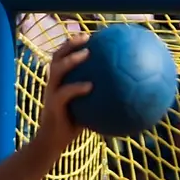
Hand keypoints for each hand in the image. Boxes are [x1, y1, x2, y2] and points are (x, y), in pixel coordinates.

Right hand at [32, 39, 93, 153]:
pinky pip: (64, 93)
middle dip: (70, 44)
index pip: (64, 57)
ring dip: (71, 60)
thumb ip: (101, 99)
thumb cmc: (74, 126)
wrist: (53, 143)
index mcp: (61, 81)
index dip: (75, 44)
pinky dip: (76, 88)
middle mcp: (54, 83)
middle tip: (87, 37)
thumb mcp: (89, 109)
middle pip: (57, 56)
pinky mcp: (52, 106)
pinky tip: (91, 86)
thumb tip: (129, 96)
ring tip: (87, 54)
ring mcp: (51, 93)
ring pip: (57, 70)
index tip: (92, 36)